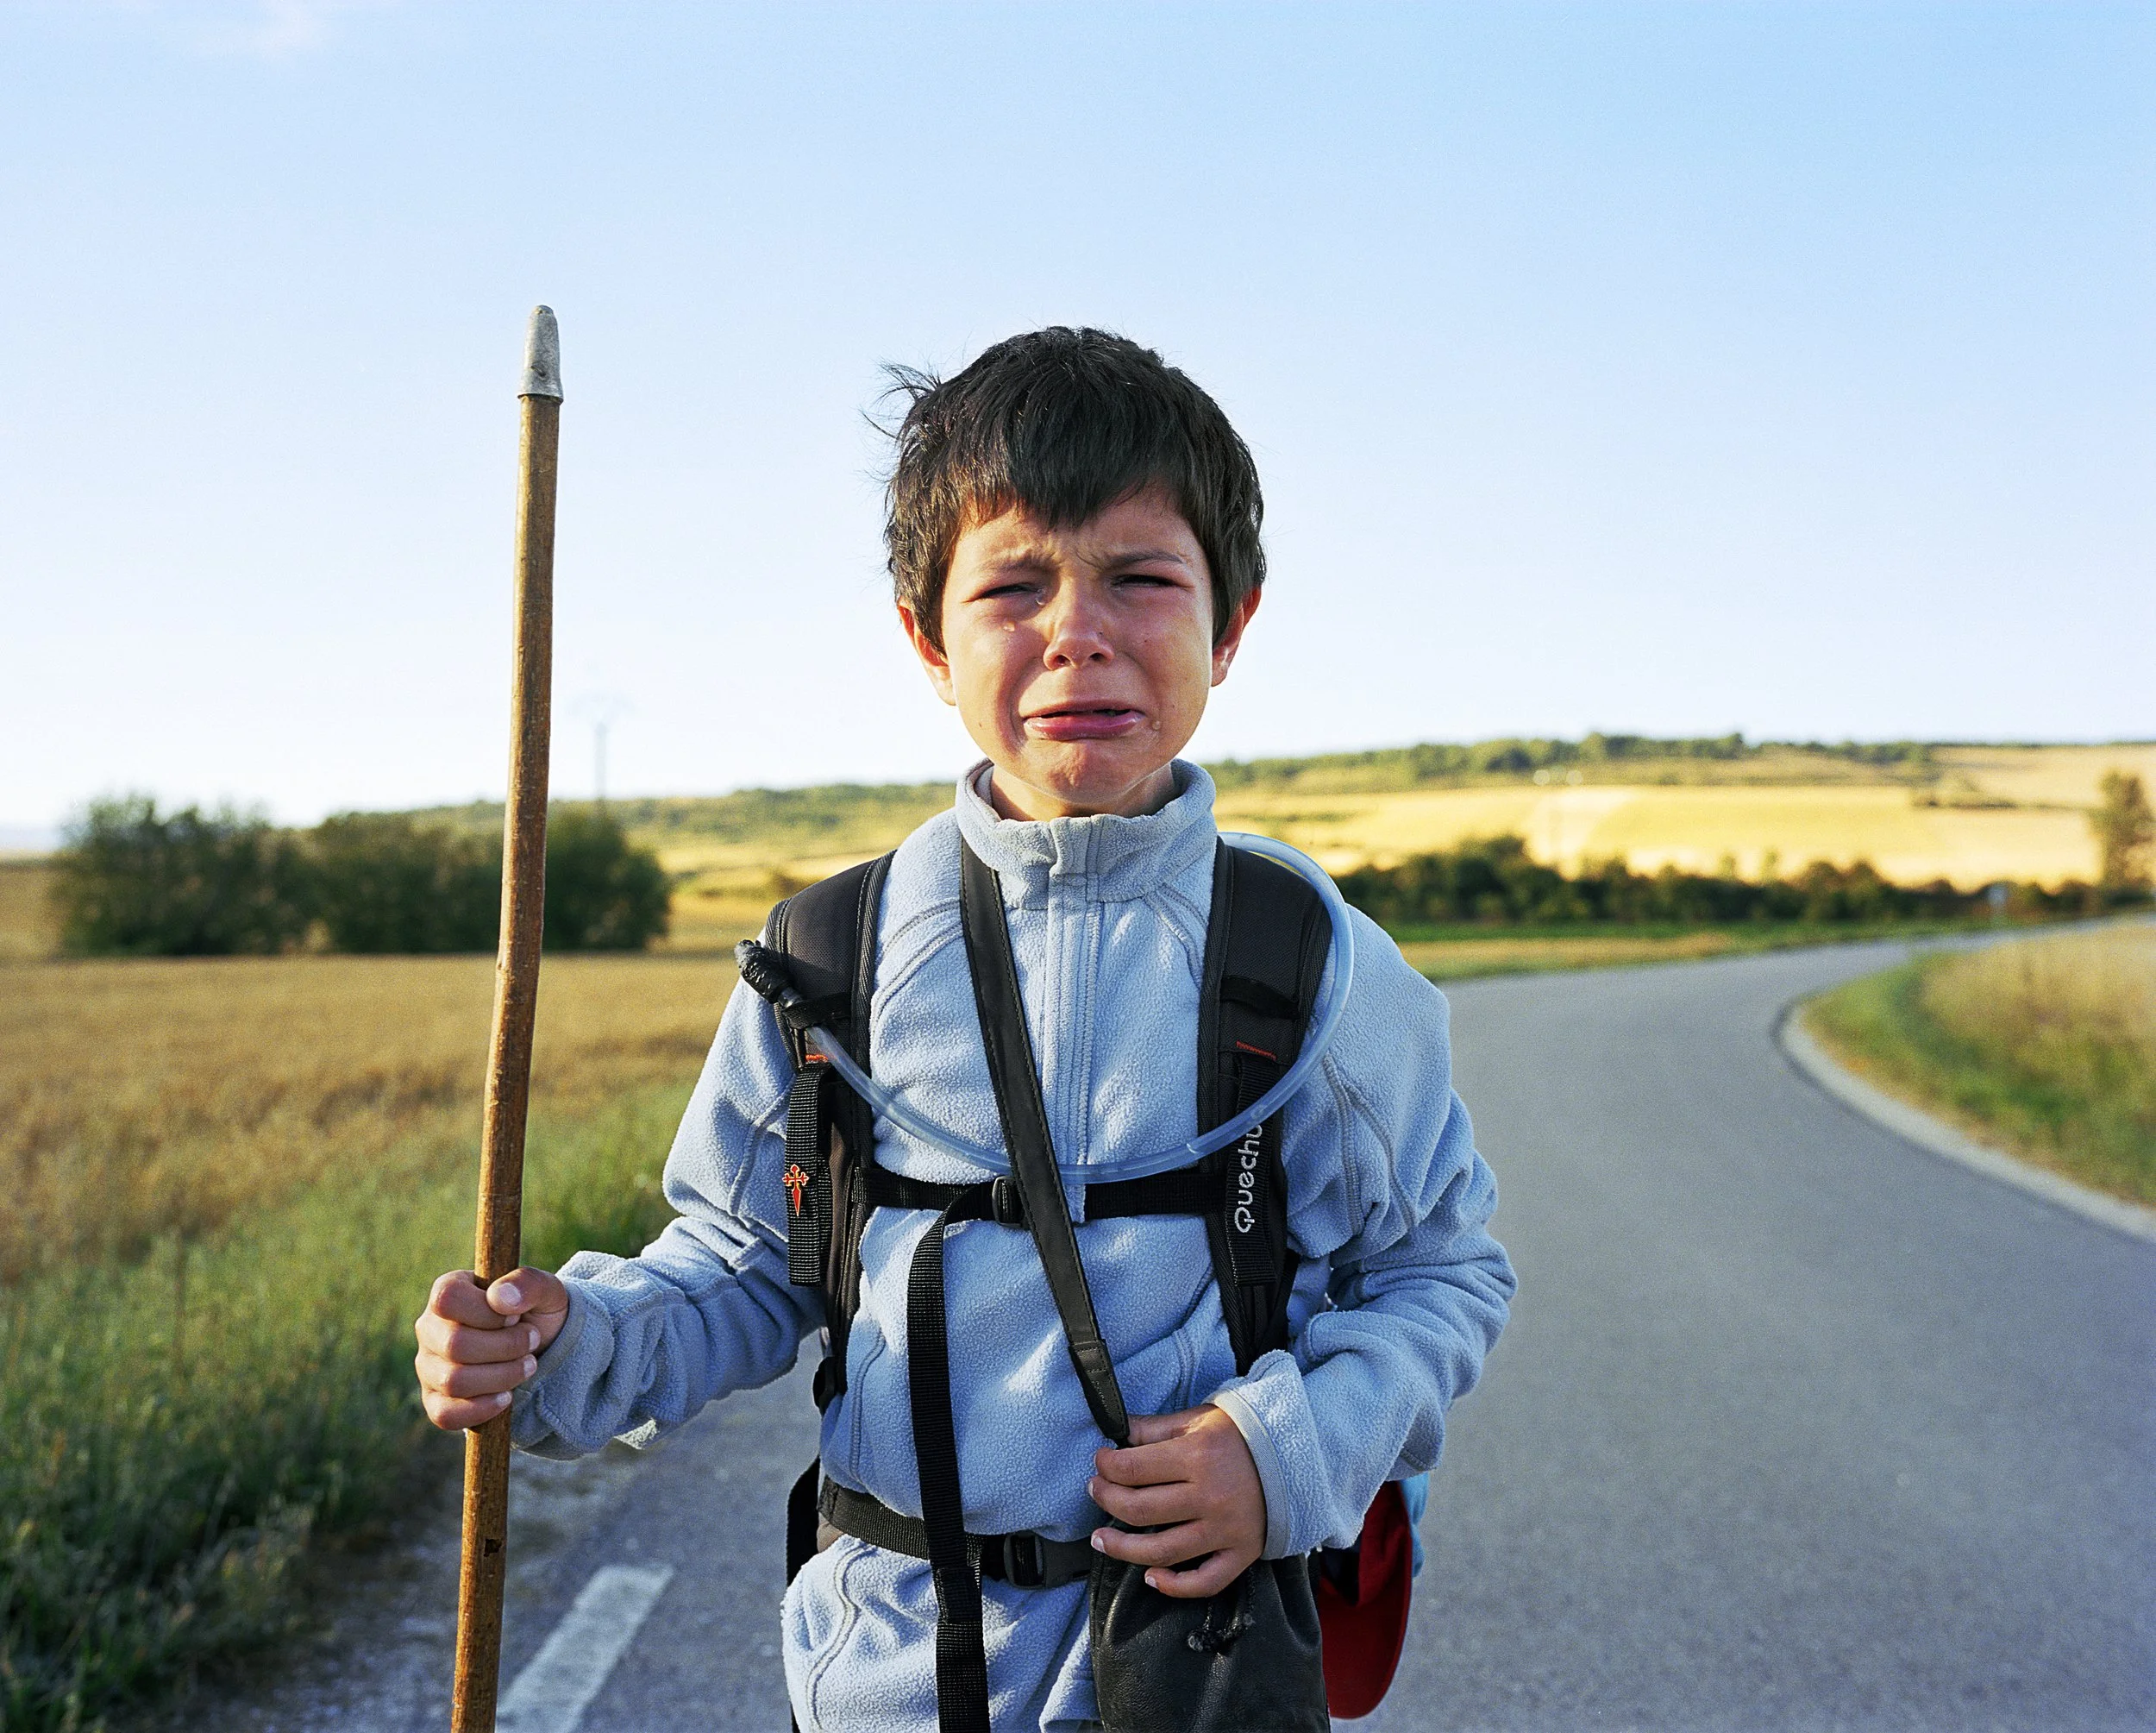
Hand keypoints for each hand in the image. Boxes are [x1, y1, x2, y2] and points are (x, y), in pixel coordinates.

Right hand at [412, 1267, 569, 1430]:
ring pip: (453, 1381)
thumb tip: (500, 1297)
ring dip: (502, 1376)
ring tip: (527, 1365)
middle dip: (506, 1347)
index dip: (488, 1313)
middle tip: (531, 1341)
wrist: (543, 1349)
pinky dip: (482, 1409)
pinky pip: (444, 1414)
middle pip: (454, 1344)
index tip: (516, 1317)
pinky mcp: (435, 1400)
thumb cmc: (536, 1312)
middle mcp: (430, 1328)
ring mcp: (428, 1366)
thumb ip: (527, 1283)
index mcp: (448, 1292)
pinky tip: (506, 1397)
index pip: (448, 1299)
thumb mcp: (546, 1290)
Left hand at [1088, 1405, 1267, 1597]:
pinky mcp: (1242, 1554)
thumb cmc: (1242, 1435)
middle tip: (1095, 1492)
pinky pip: (1205, 1582)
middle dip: (1107, 1500)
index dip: (1107, 1467)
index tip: (1100, 1463)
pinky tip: (1151, 1578)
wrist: (1298, 1457)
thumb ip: (1156, 1427)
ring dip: (1123, 1549)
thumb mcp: (1199, 1419)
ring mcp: (1226, 1530)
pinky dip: (1175, 1586)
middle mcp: (1210, 1496)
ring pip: (1162, 1551)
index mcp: (1198, 1456)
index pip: (1133, 1469)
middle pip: (1140, 1510)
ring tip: (1101, 1541)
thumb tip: (1117, 1432)